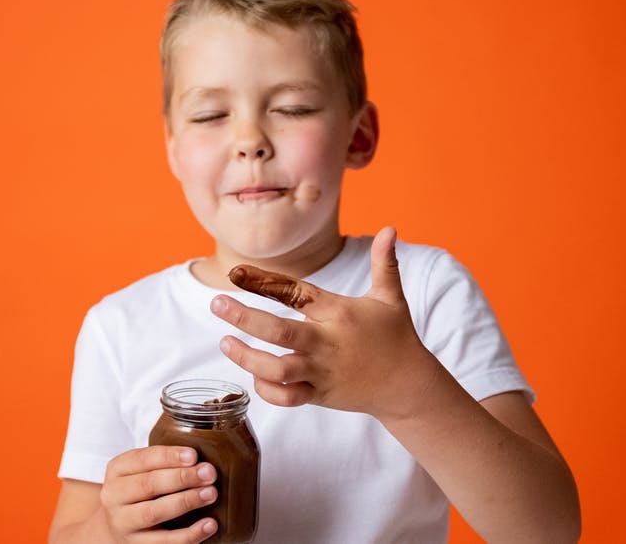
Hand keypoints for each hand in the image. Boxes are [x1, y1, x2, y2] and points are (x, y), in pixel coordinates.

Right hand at [97, 446, 218, 542]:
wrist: (112, 528)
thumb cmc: (136, 493)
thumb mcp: (139, 471)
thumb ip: (162, 463)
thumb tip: (202, 459)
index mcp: (117, 470)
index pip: (142, 459)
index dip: (169, 456)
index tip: (194, 455)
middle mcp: (114, 496)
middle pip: (148, 485)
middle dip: (181, 477)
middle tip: (209, 473)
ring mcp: (123, 523)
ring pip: (153, 512)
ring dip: (185, 501)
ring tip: (210, 494)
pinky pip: (164, 542)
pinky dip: (190, 534)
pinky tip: (209, 524)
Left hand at [210, 226, 442, 419]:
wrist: (408, 386)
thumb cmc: (396, 337)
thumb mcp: (391, 297)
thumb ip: (384, 262)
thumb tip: (391, 228)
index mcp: (339, 313)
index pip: (296, 293)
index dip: (265, 282)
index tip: (236, 273)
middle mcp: (327, 343)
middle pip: (280, 332)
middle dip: (244, 318)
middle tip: (216, 304)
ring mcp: (322, 372)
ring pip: (277, 369)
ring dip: (246, 357)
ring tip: (225, 342)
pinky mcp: (319, 395)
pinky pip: (287, 396)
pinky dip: (266, 389)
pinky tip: (252, 373)